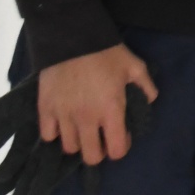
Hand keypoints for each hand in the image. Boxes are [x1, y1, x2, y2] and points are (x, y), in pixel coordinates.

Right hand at [37, 44, 156, 166]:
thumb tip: (149, 101)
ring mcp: (64, 116)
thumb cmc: (107, 52)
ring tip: (83, 129)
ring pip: (69, 148)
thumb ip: (146, 87)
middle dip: (99, 151)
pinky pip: (48, 135)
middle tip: (101, 138)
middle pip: (91, 157)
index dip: (121, 148)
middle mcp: (87, 119)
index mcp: (111, 111)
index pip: (117, 150)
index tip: (122, 137)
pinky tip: (63, 121)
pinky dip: (56, 132)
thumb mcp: (135, 66)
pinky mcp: (45, 110)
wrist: (73, 37)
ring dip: (79, 141)